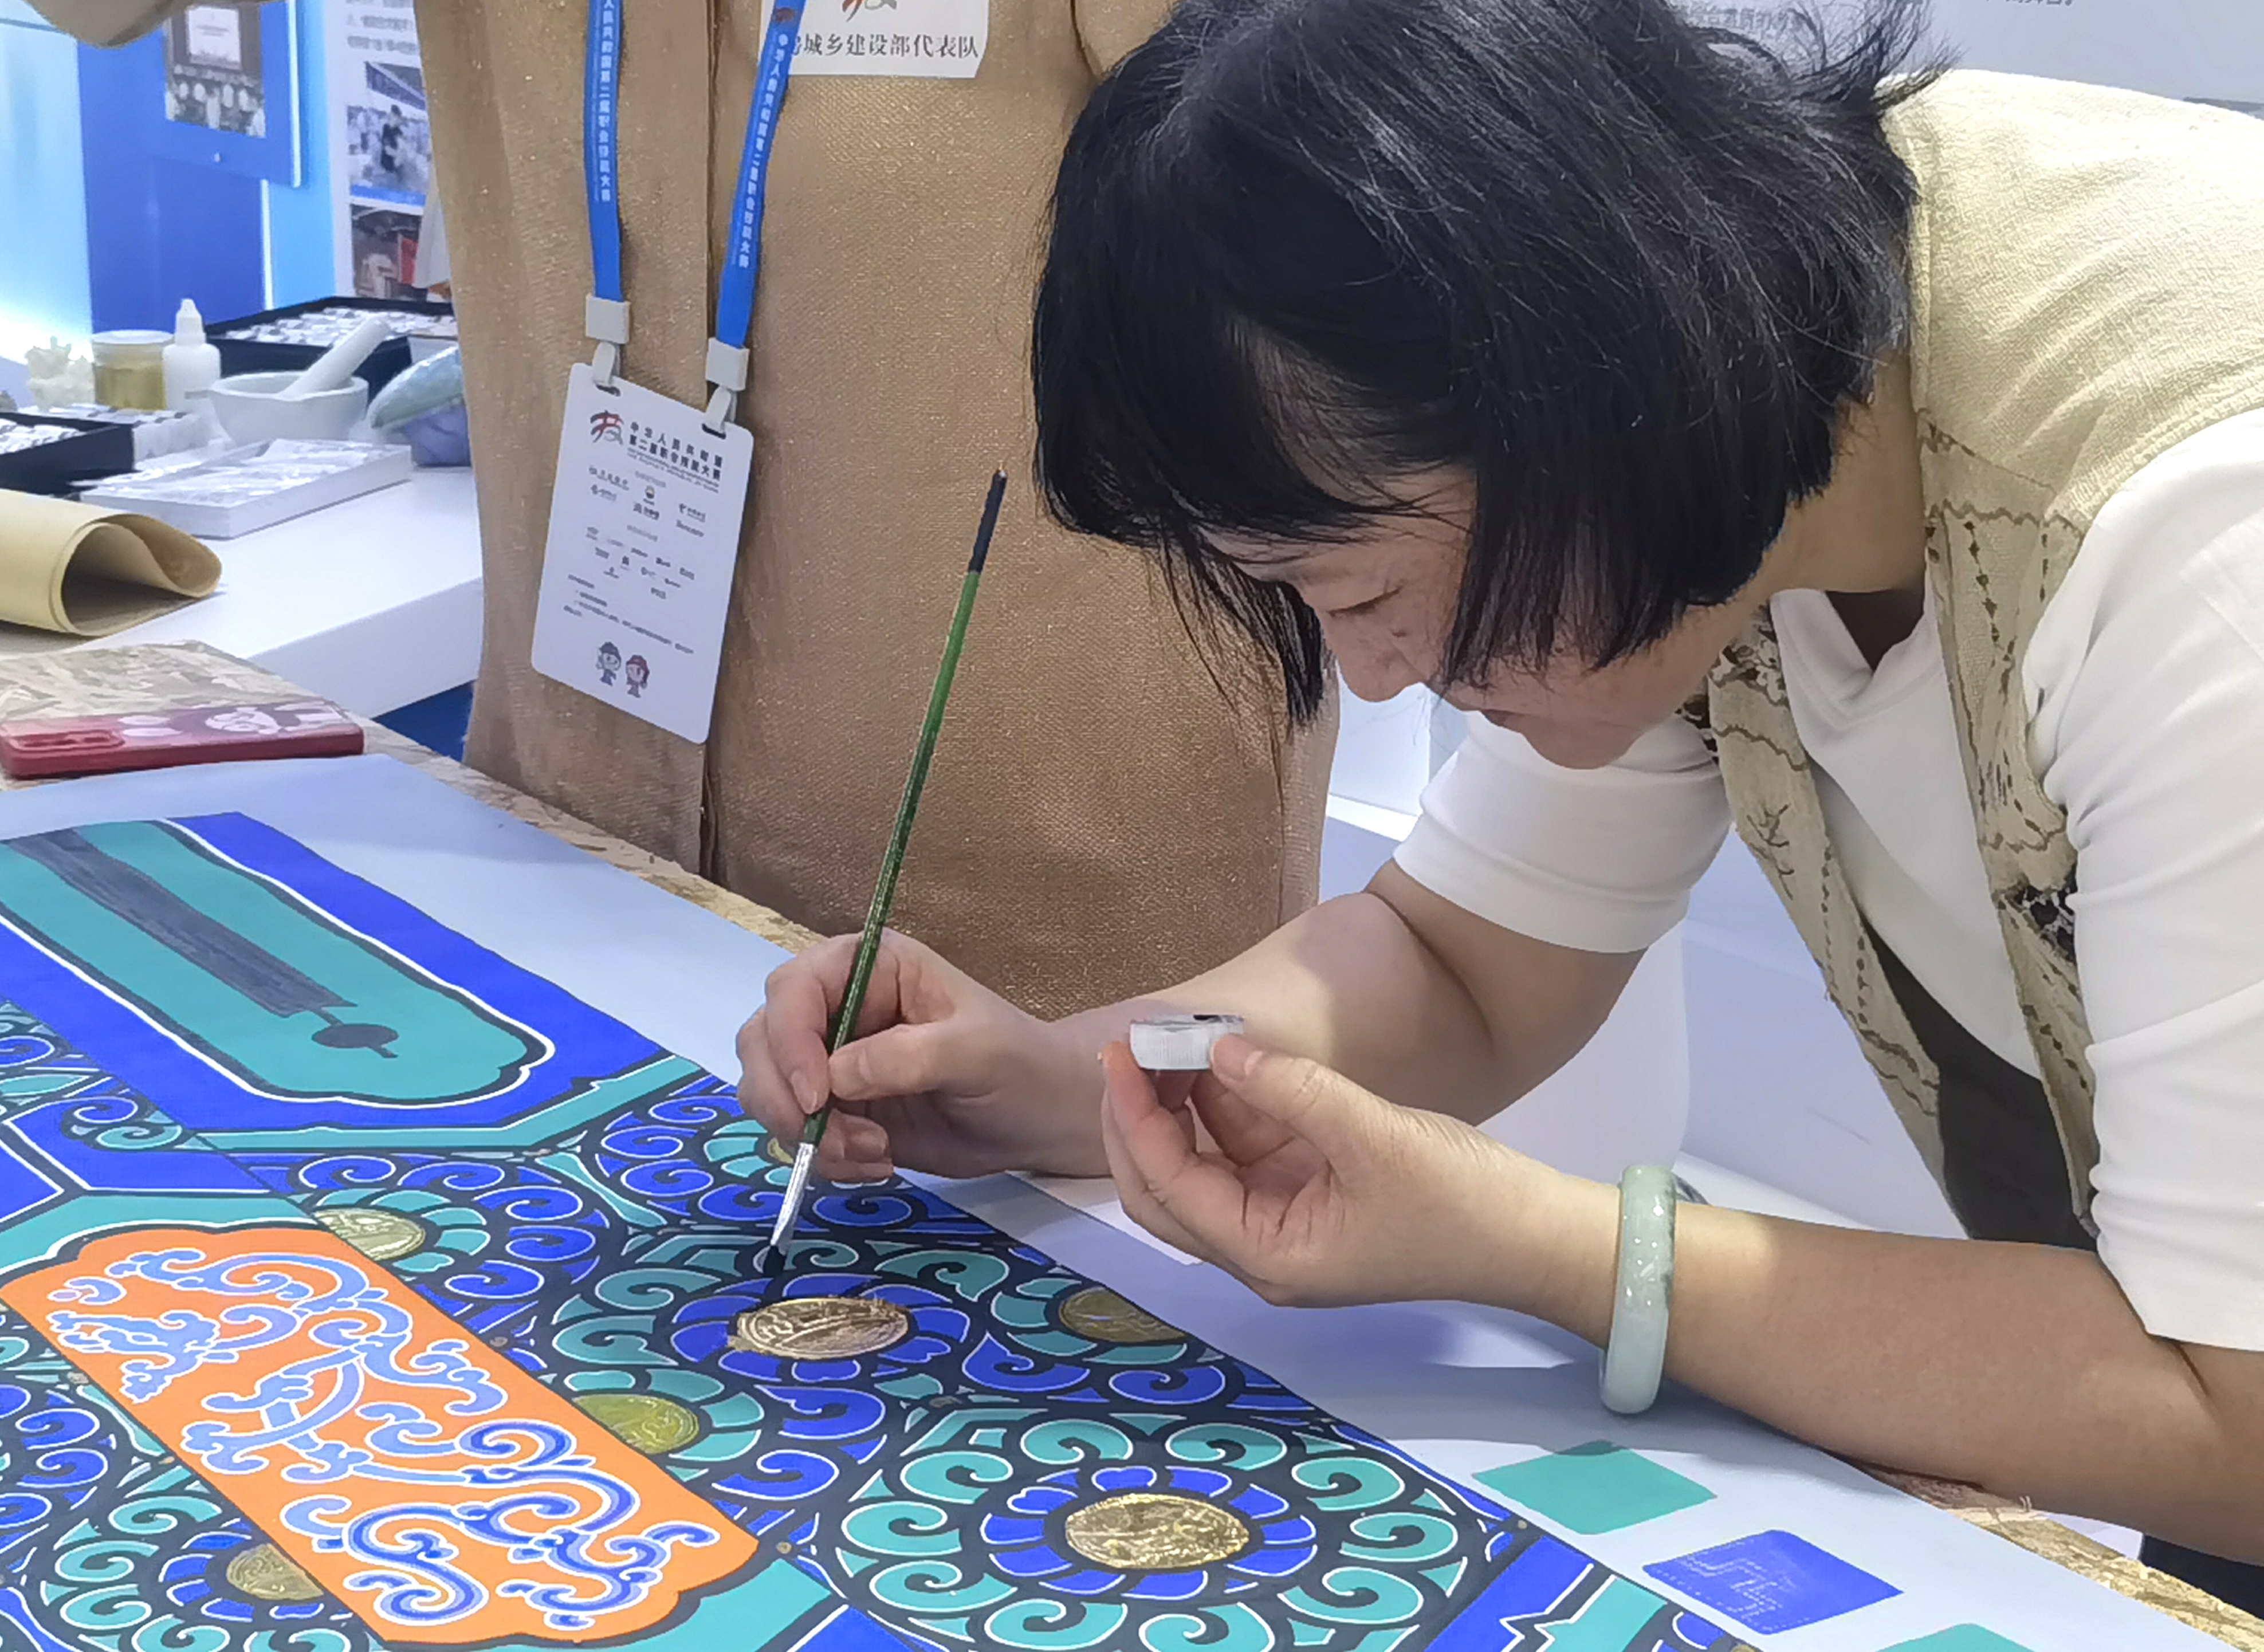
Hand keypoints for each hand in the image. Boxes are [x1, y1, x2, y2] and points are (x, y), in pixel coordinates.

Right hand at [736, 929, 1109, 1181]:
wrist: (1038, 1118)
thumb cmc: (1018, 1065)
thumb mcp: (976, 1052)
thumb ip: (907, 1056)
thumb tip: (835, 1077)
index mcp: (871, 966)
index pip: (795, 988)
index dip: (791, 1040)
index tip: (817, 1095)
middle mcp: (838, 1005)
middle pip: (763, 1038)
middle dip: (786, 1098)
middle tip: (833, 1140)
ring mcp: (830, 1058)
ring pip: (768, 1089)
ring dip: (806, 1134)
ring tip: (873, 1154)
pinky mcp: (835, 1107)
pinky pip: (795, 1132)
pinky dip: (823, 1156)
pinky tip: (877, 1163)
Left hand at [1099, 1035, 1573, 1311]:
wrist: (1531, 1234)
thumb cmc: (1458, 1199)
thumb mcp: (1374, 1134)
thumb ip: (1292, 1088)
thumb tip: (1218, 1045)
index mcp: (1267, 1256)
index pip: (1169, 1187)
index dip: (1135, 1120)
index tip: (1120, 1055)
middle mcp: (1261, 1248)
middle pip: (1166, 1188)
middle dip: (1138, 1119)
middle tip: (1127, 1048)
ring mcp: (1282, 1221)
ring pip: (1201, 1165)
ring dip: (1180, 1108)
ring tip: (1169, 1042)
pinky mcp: (1307, 1194)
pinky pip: (1244, 1151)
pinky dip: (1224, 1107)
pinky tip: (1218, 1059)